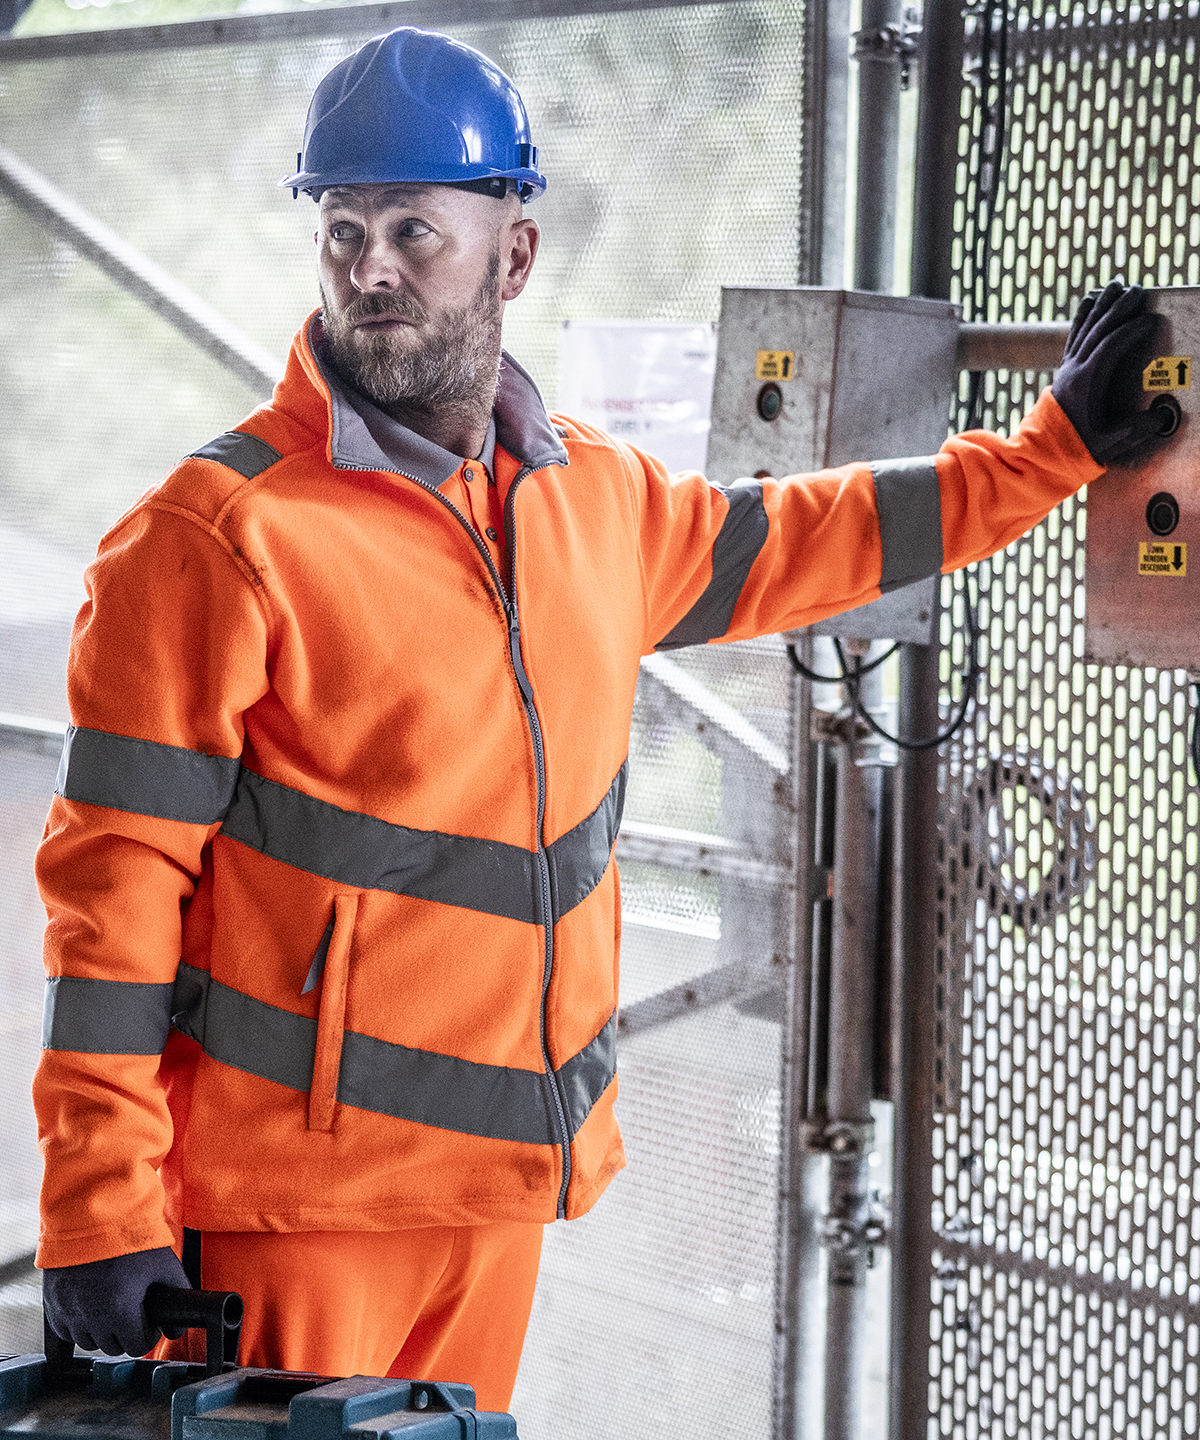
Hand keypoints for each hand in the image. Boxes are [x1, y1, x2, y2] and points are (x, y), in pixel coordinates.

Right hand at [43, 1245, 191, 1355]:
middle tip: (133, 1310)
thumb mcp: (164, 1263)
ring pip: (88, 1342)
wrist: (92, 1213)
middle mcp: (91, 1317)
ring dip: (102, 1331)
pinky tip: (91, 1307)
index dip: (148, 1334)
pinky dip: (78, 1325)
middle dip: (127, 1332)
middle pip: (113, 1347)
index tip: (149, 1320)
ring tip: (112, 1306)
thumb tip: (178, 1327)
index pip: (137, 1346)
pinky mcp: (52, 1303)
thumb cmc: (130, 1237)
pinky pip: (65, 1331)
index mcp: (120, 1310)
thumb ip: (178, 1293)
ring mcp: (68, 1311)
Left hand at [1052, 280, 1167, 465]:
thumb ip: (1133, 431)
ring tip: (1117, 284)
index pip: (1109, 347)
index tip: (1150, 320)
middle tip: (1138, 288)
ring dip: (1102, 304)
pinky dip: (1083, 314)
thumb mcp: (1107, 444)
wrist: (1044, 452)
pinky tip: (1089, 298)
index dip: (1130, 331)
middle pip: (1097, 330)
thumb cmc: (1077, 449)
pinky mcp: (1064, 368)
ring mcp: (1067, 367)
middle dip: (1118, 307)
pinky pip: (1074, 334)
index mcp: (1086, 383)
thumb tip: (1157, 418)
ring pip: (1085, 327)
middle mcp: (1074, 369)